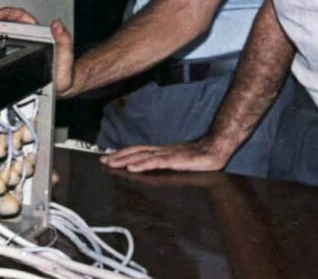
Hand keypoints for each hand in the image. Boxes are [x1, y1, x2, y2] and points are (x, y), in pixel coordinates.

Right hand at [0, 8, 73, 95]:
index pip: (17, 16)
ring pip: (1, 28)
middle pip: (5, 19)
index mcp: (36, 31)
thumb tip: (57, 24)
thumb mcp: (65, 56)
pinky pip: (0, 40)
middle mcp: (26, 34)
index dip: (4, 13)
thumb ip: (63, 39)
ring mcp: (20, 42)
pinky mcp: (14, 52)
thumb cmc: (63, 72)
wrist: (61, 86)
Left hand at [100, 136, 230, 172]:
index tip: (109, 157)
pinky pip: (154, 162)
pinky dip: (141, 164)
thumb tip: (152, 168)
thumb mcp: (178, 161)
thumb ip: (166, 163)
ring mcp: (167, 154)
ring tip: (111, 164)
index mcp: (161, 150)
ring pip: (141, 155)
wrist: (215, 149)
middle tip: (102, 161)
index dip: (123, 153)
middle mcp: (161, 150)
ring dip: (124, 160)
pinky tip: (132, 167)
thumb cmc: (199, 157)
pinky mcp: (174, 160)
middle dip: (118, 156)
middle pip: (135, 151)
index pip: (137, 150)